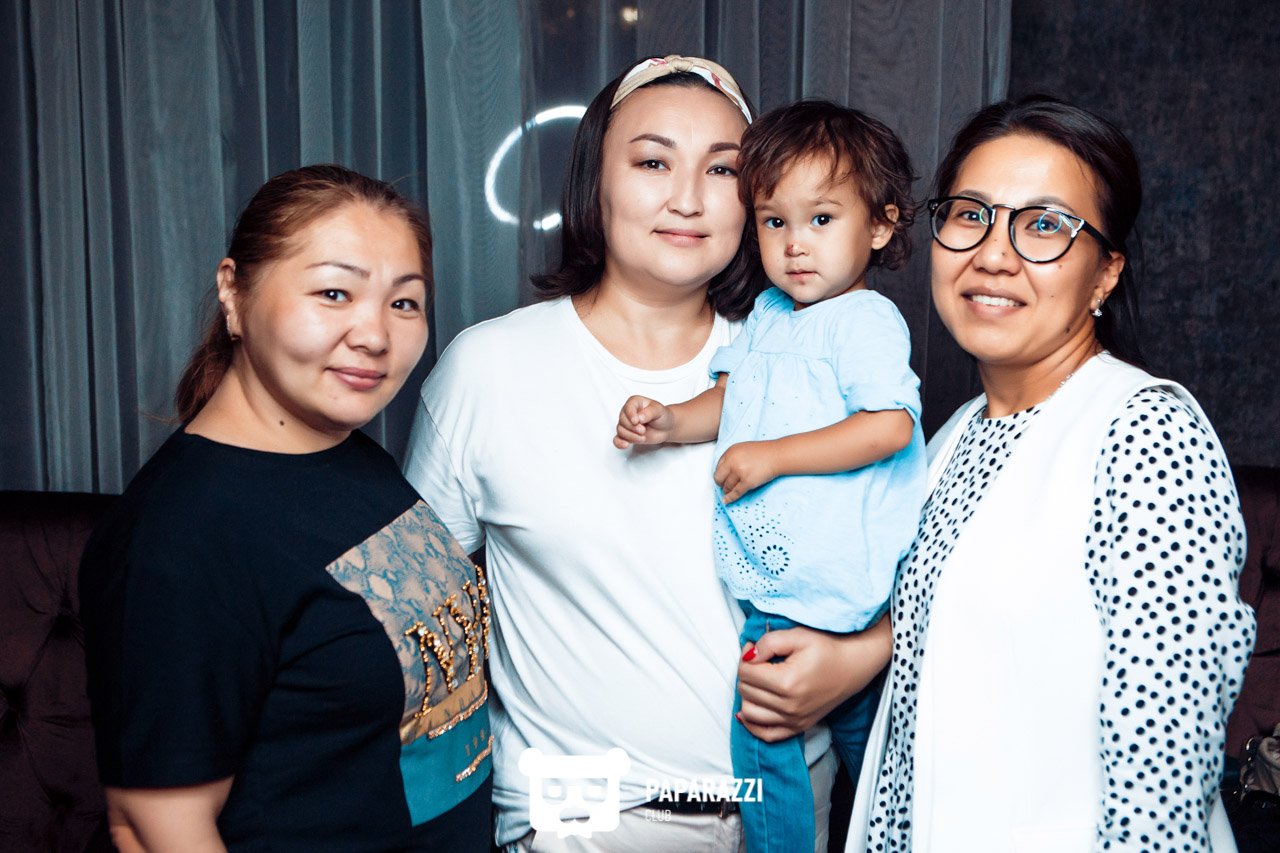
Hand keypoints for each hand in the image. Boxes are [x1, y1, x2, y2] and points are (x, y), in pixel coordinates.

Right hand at [614, 396, 674, 448]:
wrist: (666, 428)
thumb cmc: (662, 416)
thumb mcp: (659, 411)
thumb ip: (649, 412)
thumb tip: (639, 418)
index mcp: (635, 402)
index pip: (628, 407)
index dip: (631, 415)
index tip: (636, 421)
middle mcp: (628, 413)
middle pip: (622, 420)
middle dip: (632, 428)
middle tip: (643, 431)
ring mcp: (626, 424)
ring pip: (620, 430)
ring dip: (630, 436)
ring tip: (642, 438)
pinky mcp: (627, 435)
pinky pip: (617, 439)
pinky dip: (619, 443)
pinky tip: (625, 445)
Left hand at [714, 441, 776, 502]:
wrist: (777, 455)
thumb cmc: (764, 452)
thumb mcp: (743, 449)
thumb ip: (733, 457)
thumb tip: (725, 470)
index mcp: (731, 451)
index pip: (718, 466)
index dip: (720, 474)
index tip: (721, 478)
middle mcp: (733, 461)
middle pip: (718, 477)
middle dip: (720, 483)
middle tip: (723, 486)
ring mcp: (740, 472)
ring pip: (727, 486)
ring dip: (726, 491)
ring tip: (727, 493)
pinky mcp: (748, 482)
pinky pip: (735, 493)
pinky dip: (730, 498)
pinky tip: (726, 501)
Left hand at [736, 616, 889, 741]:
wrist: (853, 666)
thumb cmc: (826, 648)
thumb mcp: (798, 635)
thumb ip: (768, 643)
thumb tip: (748, 656)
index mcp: (787, 683)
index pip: (745, 673)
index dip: (746, 655)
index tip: (756, 648)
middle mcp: (789, 707)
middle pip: (745, 691)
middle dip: (746, 673)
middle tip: (760, 661)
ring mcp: (794, 720)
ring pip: (749, 712)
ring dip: (748, 694)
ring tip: (759, 680)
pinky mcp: (798, 728)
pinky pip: (764, 734)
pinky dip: (752, 723)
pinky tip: (752, 707)